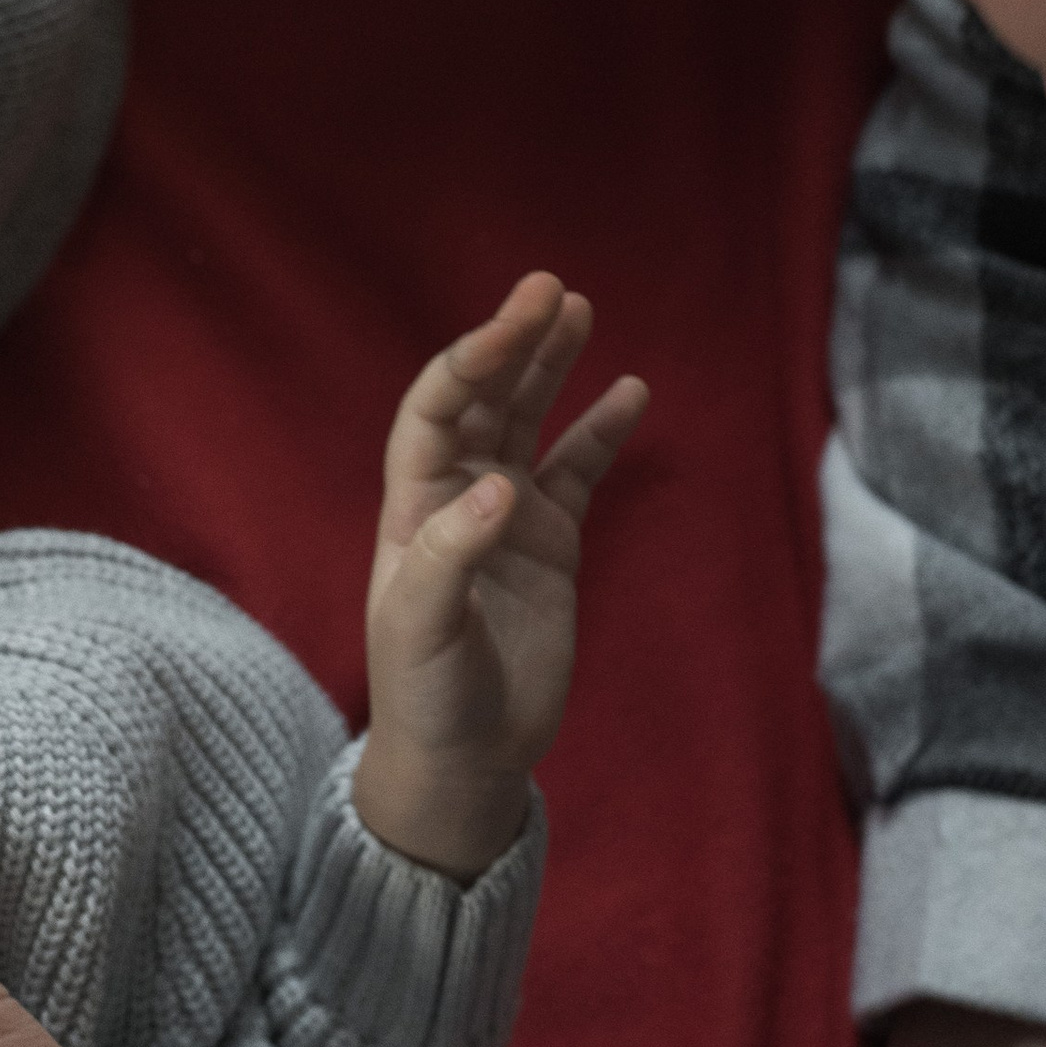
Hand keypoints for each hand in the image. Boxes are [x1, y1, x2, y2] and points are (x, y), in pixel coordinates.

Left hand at [350, 271, 644, 880]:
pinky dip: (601, 432)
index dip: (472, 362)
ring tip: (579, 308)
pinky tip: (630, 390)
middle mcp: (457, 498)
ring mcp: (506, 517)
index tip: (514, 325)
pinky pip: (578, 472)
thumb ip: (452, 559)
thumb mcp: (423, 633)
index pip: (438, 410)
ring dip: (551, 367)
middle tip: (550, 288)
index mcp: (414, 507)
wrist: (464, 758)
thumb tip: (495, 489)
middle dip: (513, 343)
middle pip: (485, 399)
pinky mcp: (550, 545)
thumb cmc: (425, 697)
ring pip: (530, 422)